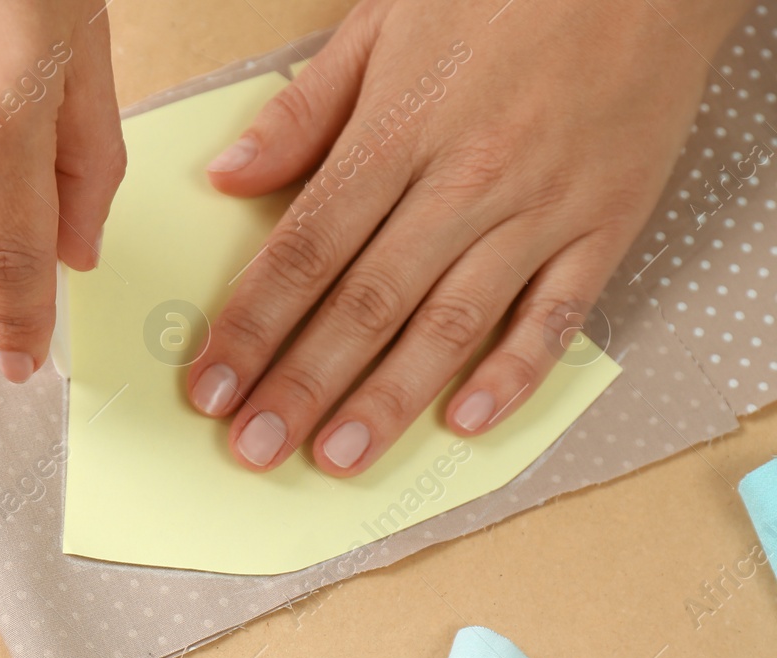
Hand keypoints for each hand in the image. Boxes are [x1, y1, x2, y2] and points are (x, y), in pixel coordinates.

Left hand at [186, 0, 745, 474]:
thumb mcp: (384, 23)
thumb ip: (303, 112)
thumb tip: (229, 180)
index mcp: (397, 135)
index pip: (305, 251)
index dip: (251, 326)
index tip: (211, 386)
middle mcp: (463, 184)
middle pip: (365, 303)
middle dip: (301, 384)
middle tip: (254, 446)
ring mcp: (537, 212)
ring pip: (449, 324)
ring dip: (388, 399)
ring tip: (336, 458)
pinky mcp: (602, 229)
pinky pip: (555, 317)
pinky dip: (513, 375)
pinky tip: (465, 424)